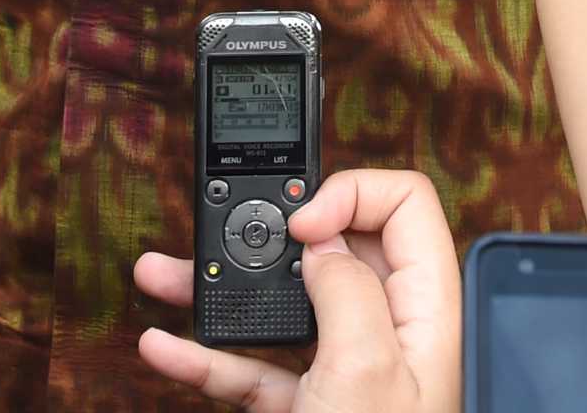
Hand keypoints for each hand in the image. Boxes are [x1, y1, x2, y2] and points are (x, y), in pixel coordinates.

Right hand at [133, 170, 460, 412]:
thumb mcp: (366, 370)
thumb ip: (348, 290)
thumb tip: (325, 241)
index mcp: (424, 310)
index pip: (405, 208)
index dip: (351, 194)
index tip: (302, 224)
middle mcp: (386, 332)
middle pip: (332, 250)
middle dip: (270, 234)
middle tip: (228, 230)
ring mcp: (342, 373)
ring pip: (280, 310)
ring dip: (218, 292)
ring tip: (162, 276)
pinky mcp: (303, 410)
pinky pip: (252, 368)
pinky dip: (206, 356)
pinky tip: (164, 347)